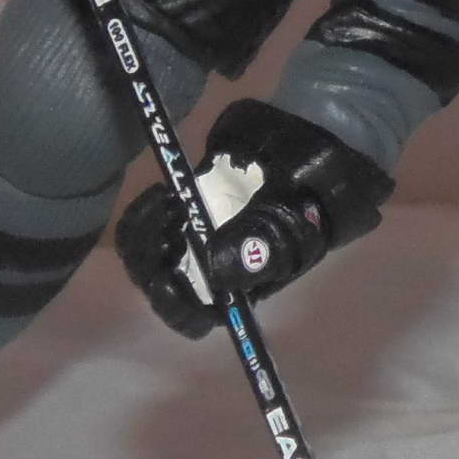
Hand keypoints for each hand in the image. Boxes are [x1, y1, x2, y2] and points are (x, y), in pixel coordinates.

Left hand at [115, 100, 393, 338]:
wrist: (314, 143)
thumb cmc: (314, 190)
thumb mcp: (295, 216)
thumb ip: (260, 243)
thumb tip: (215, 272)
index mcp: (241, 286)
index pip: (197, 316)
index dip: (174, 305)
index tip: (166, 275)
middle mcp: (212, 267)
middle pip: (161, 283)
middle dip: (151, 258)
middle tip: (168, 219)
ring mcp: (195, 235)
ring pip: (146, 253)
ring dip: (143, 233)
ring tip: (167, 201)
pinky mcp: (183, 205)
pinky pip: (143, 222)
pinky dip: (144, 211)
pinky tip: (163, 192)